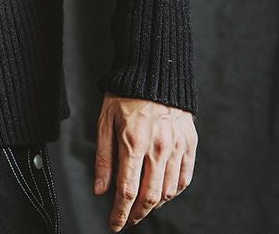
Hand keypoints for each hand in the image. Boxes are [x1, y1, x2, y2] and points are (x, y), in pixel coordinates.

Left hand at [93, 91, 196, 229]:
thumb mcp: (105, 122)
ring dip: (154, 204)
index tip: (114, 224)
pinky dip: (173, 191)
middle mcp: (158, 147)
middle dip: (137, 214)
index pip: (127, 190)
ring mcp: (177, 146)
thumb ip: (103, 158)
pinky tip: (162, 191)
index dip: (119, 213)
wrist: (154, 71)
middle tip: (127, 219)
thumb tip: (99, 190)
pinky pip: (184, 179)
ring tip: (142, 204)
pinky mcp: (189, 143)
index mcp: (133, 141)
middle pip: (150, 197)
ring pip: (168, 191)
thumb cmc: (125, 94)